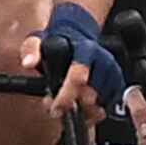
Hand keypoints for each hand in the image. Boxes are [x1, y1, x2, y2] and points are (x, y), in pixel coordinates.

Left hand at [38, 1, 128, 117]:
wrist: (79, 33)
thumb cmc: (58, 40)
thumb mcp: (38, 39)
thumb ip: (31, 49)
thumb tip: (28, 63)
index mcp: (86, 49)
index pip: (79, 75)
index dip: (66, 96)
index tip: (55, 108)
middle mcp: (104, 60)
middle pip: (93, 94)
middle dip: (74, 106)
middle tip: (58, 110)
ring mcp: (112, 71)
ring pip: (102, 101)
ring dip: (84, 111)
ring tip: (69, 108)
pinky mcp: (116, 81)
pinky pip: (111, 102)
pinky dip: (96, 111)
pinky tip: (82, 110)